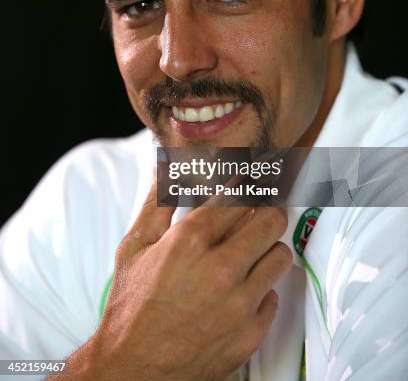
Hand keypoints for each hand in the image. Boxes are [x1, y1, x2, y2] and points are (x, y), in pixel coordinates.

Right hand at [54, 177, 291, 379]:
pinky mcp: (251, 333)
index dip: (253, 180)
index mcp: (190, 241)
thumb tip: (165, 168)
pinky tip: (240, 290)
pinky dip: (261, 289)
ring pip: (280, 255)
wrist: (133, 370)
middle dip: (269, 208)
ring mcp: (239, 304)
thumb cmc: (131, 306)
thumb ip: (156, 203)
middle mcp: (220, 269)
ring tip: (250, 251)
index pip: (240, 194)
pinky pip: (274, 296)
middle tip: (262, 209)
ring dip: (268, 247)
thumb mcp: (135, 247)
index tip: (261, 173)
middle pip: (272, 219)